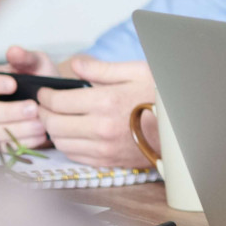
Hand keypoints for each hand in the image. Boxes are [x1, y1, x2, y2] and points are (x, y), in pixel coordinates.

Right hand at [0, 45, 60, 148]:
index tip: (12, 84)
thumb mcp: (36, 64)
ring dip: (18, 129)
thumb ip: (25, 58)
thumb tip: (13, 50)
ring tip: (42, 125)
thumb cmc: (39, 78)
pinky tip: (41, 136)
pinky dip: (23, 142)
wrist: (54, 104)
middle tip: (34, 109)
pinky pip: (4, 147)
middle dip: (8, 111)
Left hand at [34, 55, 157, 167]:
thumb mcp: (136, 72)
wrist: (181, 127)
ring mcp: (104, 148)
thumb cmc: (160, 97)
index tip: (44, 93)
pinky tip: (72, 135)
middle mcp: (102, 128)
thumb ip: (102, 68)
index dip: (45, 97)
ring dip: (53, 131)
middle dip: (43, 113)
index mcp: (106, 101)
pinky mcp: (107, 161)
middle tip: (44, 106)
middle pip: (54, 124)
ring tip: (56, 120)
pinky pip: (75, 156)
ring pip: (61, 143)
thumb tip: (76, 64)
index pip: (58, 102)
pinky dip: (67, 145)